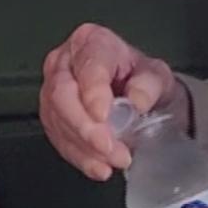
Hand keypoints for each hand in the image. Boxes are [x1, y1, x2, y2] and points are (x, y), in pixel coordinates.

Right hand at [39, 22, 179, 180]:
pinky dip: (79, 157)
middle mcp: (64, 62)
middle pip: (63, 95)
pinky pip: (57, 138)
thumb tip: (137, 101)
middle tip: (109, 147)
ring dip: (84, 147)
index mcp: (92, 41)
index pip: (87, 65)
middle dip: (85, 127)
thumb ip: (149, 84)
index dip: (93, 92)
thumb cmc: (142, 79)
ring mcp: (52, 89)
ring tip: (113, 160)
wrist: (136, 96)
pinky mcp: (51, 116)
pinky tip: (98, 166)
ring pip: (57, 120)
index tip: (104, 115)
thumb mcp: (157, 75)